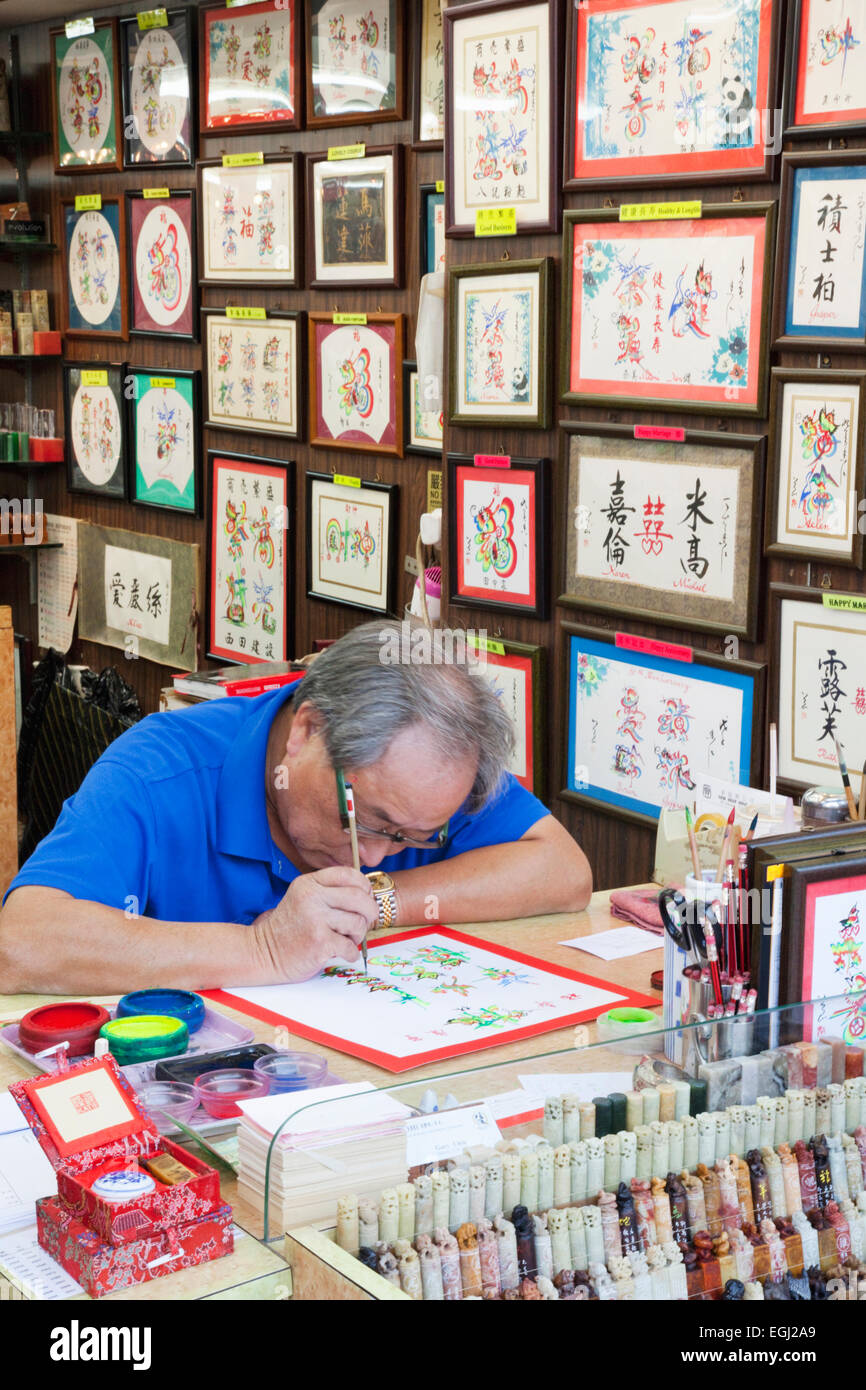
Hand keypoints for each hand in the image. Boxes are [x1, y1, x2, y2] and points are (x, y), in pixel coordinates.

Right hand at [251, 867, 377, 982]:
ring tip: (346, 939)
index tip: (367, 897)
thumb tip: (367, 894)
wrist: (264, 953)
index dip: (364, 886)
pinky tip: (342, 952)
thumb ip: (329, 892)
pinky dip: (351, 953)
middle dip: (369, 912)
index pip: (348, 874)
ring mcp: (315, 919)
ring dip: (358, 935)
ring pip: (358, 922)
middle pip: (359, 898)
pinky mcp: (320, 942)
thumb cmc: (289, 928)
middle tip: (366, 921)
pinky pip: (351, 946)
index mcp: (309, 883)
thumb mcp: (303, 898)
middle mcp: (312, 897)